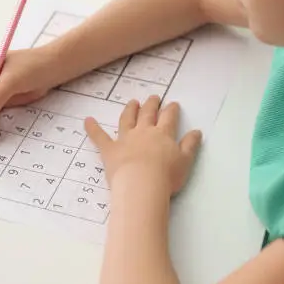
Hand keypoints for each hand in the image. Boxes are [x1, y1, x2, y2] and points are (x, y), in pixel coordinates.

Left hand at [85, 95, 201, 196]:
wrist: (141, 185)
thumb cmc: (166, 176)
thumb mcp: (185, 161)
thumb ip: (190, 145)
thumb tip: (197, 132)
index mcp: (163, 134)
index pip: (169, 117)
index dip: (171, 110)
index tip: (172, 104)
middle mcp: (144, 132)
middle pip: (148, 113)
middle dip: (151, 104)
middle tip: (153, 97)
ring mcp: (125, 139)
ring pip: (127, 119)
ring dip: (130, 110)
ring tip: (133, 102)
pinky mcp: (110, 150)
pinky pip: (99, 137)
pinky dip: (92, 128)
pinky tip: (87, 120)